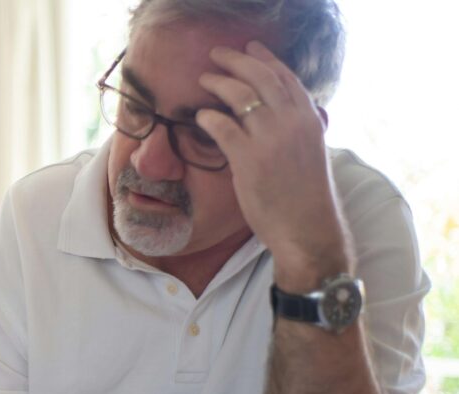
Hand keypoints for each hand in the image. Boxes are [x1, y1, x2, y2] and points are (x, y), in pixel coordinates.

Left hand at [196, 41, 351, 288]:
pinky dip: (208, 117)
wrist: (307, 229)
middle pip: (261, 77)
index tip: (251, 48)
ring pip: (239, 95)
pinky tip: (200, 116)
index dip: (266, 59)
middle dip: (237, 60)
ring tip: (204, 79)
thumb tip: (272, 116)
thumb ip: (296, 130)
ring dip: (218, 83)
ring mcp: (270, 138)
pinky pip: (222, 126)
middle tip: (218, 55)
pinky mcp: (249, 158)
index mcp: (309, 120)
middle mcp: (292, 122)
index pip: (286, 78)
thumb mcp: (310, 153)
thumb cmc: (305, 197)